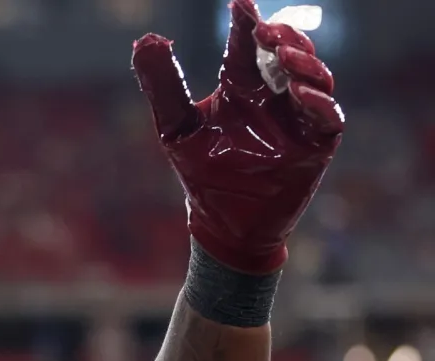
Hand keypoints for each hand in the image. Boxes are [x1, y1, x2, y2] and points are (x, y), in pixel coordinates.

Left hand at [133, 0, 342, 273]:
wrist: (221, 224)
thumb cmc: (201, 174)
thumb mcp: (176, 127)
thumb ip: (163, 85)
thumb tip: (147, 41)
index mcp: (243, 88)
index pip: (248, 47)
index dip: (246, 24)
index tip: (239, 5)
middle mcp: (274, 98)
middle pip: (288, 55)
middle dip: (282, 37)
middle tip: (266, 30)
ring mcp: (299, 119)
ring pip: (314, 78)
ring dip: (303, 62)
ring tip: (283, 55)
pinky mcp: (316, 145)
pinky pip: (328, 117)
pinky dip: (317, 102)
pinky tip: (299, 92)